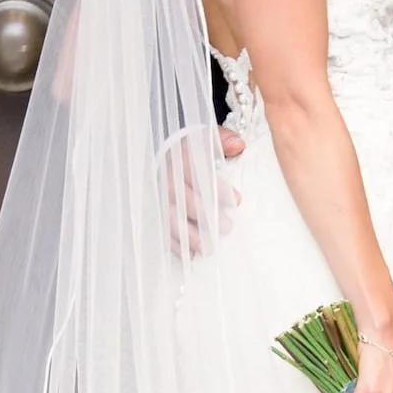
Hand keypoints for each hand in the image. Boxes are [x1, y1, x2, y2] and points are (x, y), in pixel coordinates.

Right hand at [164, 126, 243, 258]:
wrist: (160, 152)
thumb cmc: (189, 148)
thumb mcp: (204, 138)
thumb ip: (222, 139)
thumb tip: (238, 145)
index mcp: (180, 156)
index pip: (198, 173)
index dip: (218, 189)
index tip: (236, 201)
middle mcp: (166, 177)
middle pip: (184, 199)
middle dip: (206, 216)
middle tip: (227, 227)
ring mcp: (157, 195)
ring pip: (171, 218)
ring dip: (190, 236)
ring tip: (209, 247)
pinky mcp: (153, 210)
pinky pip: (161, 229)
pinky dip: (175, 245)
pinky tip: (190, 254)